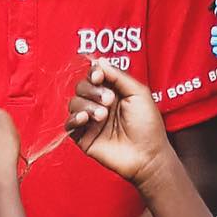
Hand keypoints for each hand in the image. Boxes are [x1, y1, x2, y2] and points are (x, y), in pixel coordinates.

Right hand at [67, 61, 172, 186]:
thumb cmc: (148, 125)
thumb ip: (118, 75)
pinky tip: (85, 120)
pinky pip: (68, 124)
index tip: (98, 76)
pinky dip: (74, 119)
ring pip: (73, 103)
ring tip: (102, 116)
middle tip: (109, 101)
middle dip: (92, 91)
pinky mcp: (83, 137)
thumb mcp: (139, 93)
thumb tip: (99, 61)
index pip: (94, 76)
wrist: (147, 155)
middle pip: (81, 87)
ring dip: (86, 105)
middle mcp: (99, 104)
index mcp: (113, 92)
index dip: (93, 73)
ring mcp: (90, 121)